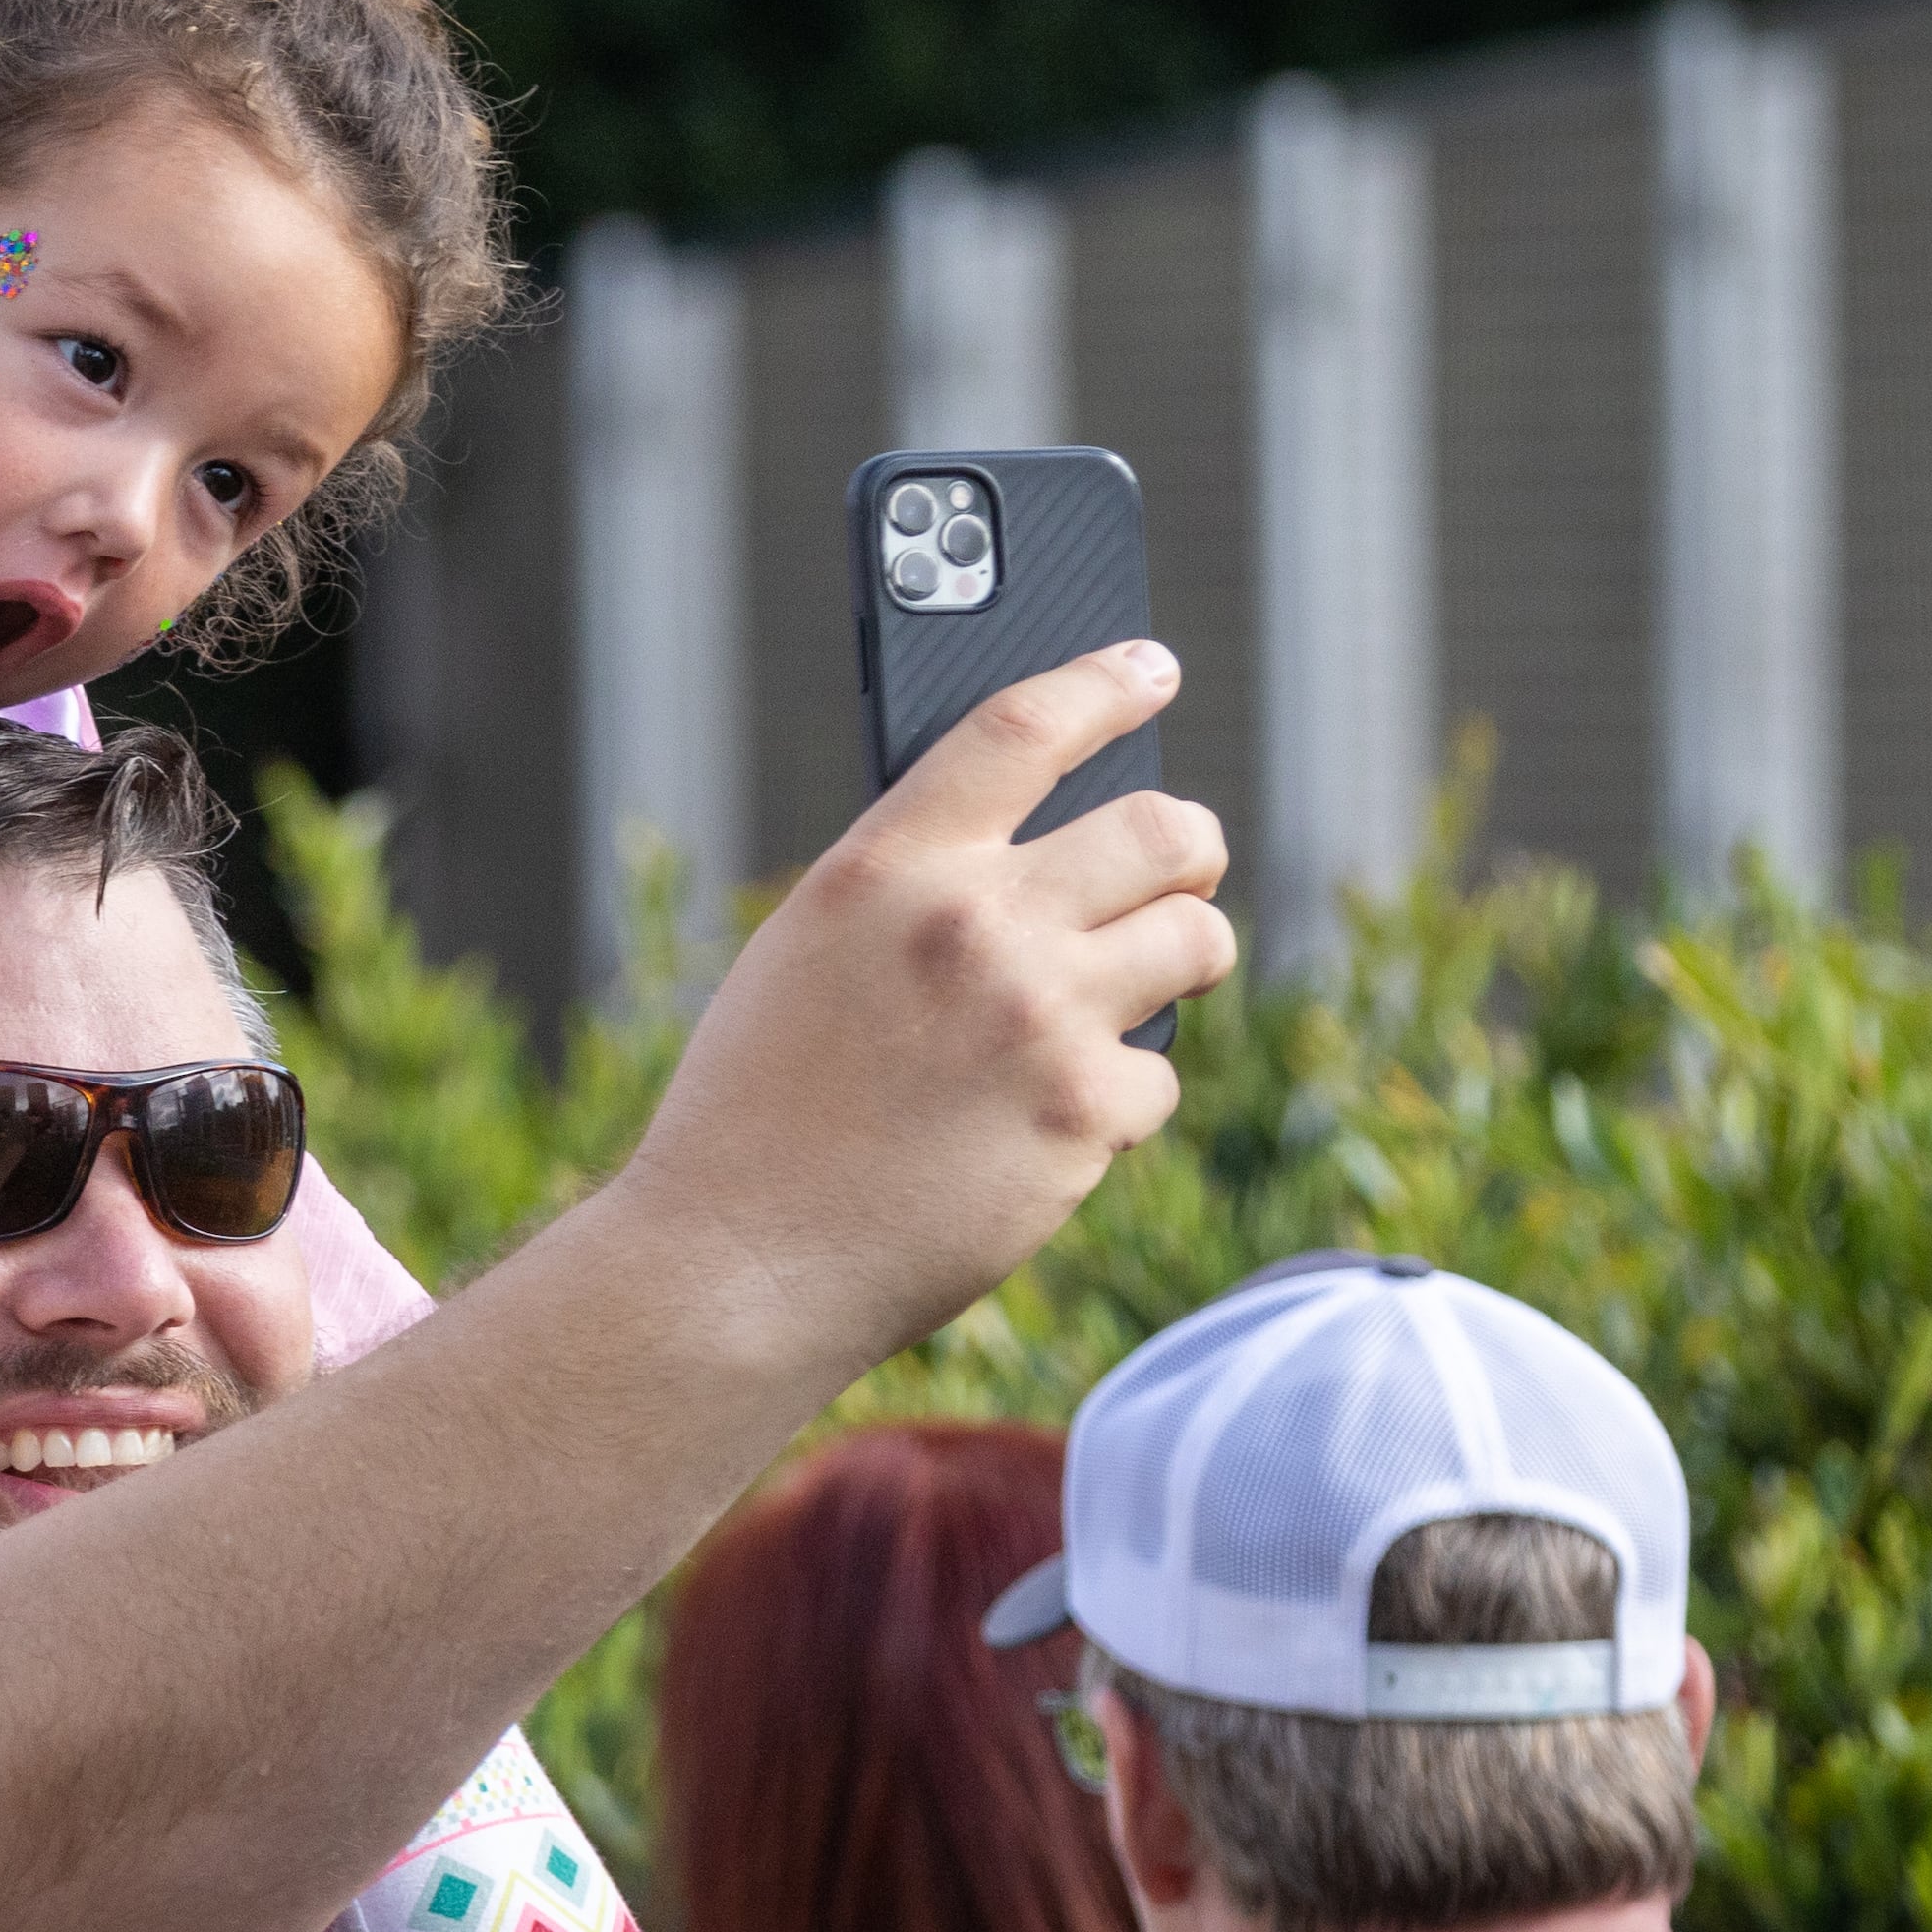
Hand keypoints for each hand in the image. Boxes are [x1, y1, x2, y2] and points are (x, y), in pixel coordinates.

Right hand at [613, 641, 1230, 1377]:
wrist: (737, 1262)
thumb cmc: (757, 1113)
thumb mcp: (808, 955)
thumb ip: (912, 891)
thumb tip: (1039, 862)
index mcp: (885, 867)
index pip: (1022, 726)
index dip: (1102, 683)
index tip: (1148, 668)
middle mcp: (970, 921)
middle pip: (1158, 828)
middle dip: (1190, 849)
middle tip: (1187, 869)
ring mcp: (1038, 1015)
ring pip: (1194, 940)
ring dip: (1187, 959)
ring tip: (1151, 988)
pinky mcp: (1082, 1112)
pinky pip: (1158, 1075)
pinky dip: (1122, 1100)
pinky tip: (1056, 1127)